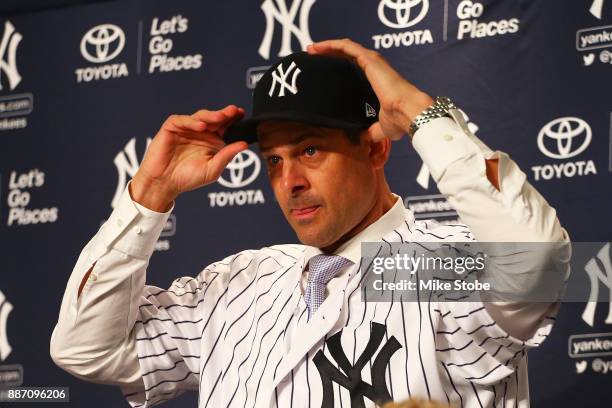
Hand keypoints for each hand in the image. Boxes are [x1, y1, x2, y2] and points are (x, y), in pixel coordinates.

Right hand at [131, 105, 246, 211]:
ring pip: (200, 117)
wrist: (165, 184)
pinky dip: (191, 122)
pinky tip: (201, 126)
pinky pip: (182, 120)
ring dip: (211, 116)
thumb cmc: (188, 178)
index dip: (233, 120)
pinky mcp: (171, 128)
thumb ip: (227, 156)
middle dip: (225, 114)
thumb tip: (244, 144)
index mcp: (212, 140)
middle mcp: (200, 132)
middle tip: (234, 111)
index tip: (242, 115)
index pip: (225, 126)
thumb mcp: (212, 169)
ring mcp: (186, 129)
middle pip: (214, 118)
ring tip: (221, 117)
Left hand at [307, 39, 432, 140]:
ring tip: (311, 49)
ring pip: (345, 47)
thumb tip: (364, 138)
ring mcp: (372, 61)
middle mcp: (374, 67)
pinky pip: (346, 46)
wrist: (407, 113)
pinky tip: (317, 47)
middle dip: (328, 53)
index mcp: (376, 80)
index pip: (353, 67)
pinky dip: (330, 44)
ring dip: (326, 46)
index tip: (322, 70)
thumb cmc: (399, 120)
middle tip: (311, 56)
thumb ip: (372, 130)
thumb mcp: (381, 127)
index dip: (338, 65)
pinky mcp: (369, 58)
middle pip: (347, 55)